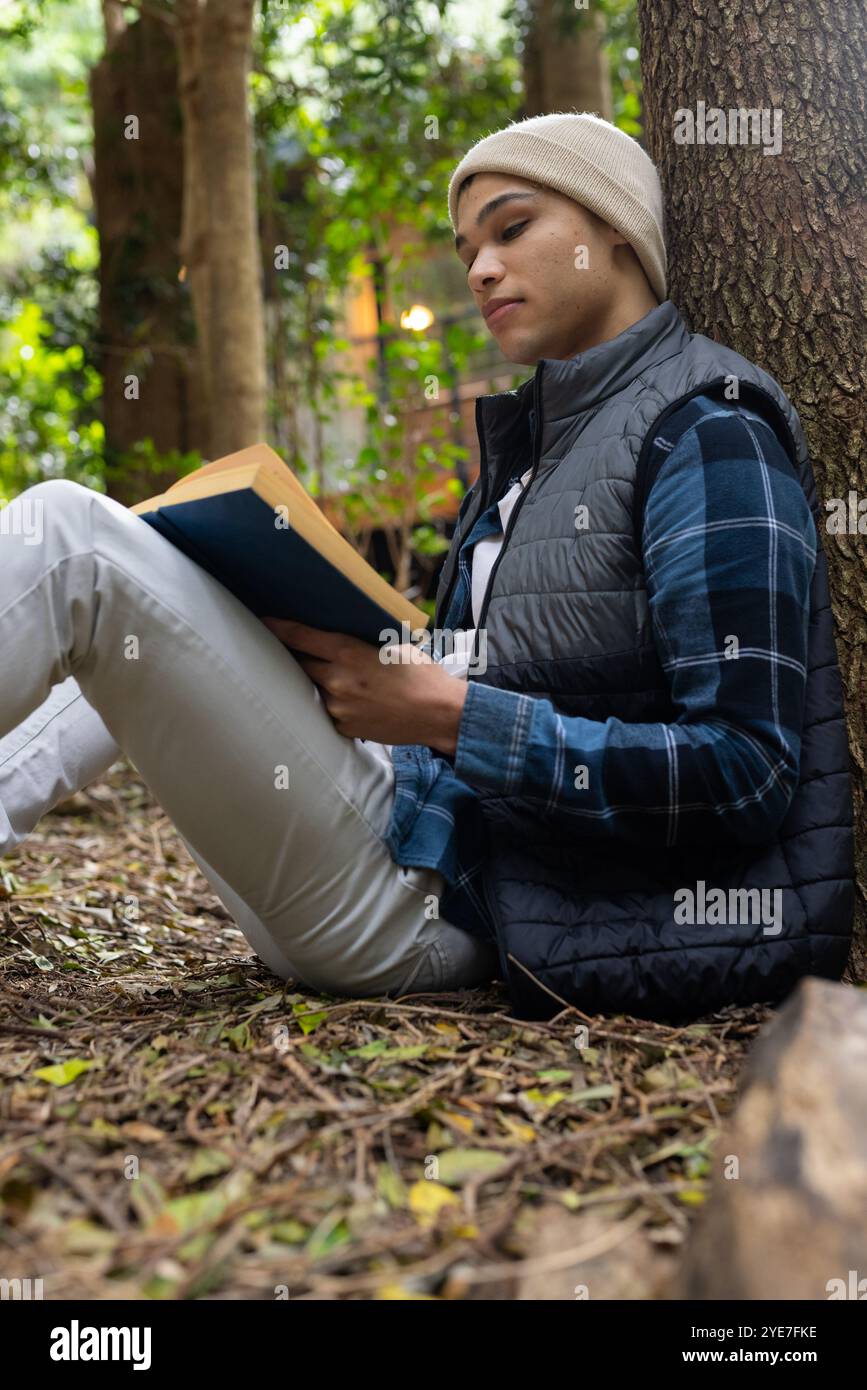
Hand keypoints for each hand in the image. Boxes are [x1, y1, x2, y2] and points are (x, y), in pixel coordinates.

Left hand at [260, 617, 467, 753]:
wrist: (439, 713)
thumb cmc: (421, 674)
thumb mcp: (392, 645)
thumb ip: (359, 641)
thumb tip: (337, 635)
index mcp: (349, 652)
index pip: (301, 637)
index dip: (279, 627)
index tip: (264, 620)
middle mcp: (337, 680)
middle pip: (300, 664)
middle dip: (297, 656)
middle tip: (295, 649)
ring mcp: (338, 707)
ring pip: (312, 688)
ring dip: (317, 681)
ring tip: (334, 677)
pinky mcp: (344, 727)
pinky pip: (327, 710)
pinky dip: (332, 702)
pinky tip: (351, 699)